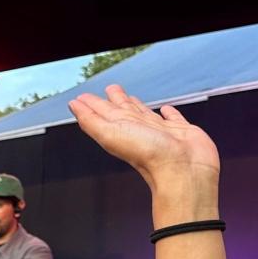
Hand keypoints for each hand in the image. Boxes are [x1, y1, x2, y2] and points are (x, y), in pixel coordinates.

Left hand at [68, 85, 219, 223]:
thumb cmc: (148, 154)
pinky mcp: (181, 132)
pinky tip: (166, 110)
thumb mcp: (109, 133)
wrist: (182, 168)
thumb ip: (90, 120)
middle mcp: (137, 130)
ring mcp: (159, 131)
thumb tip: (74, 106)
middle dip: (114, 100)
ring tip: (130, 97)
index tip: (82, 98)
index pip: (101, 113)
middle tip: (109, 90)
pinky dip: (169, 113)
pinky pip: (173, 119)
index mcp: (118, 129)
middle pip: (122, 111)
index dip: (91, 104)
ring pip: (144, 114)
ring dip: (137, 105)